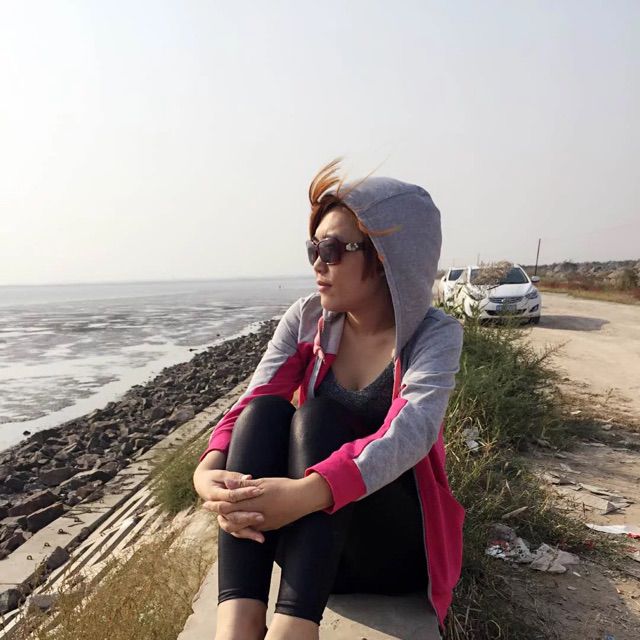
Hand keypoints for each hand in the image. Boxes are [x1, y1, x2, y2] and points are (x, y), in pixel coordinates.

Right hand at [193, 454, 265, 542]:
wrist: (205, 486)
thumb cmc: (216, 478)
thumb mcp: (223, 475)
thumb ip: (236, 477)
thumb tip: (249, 477)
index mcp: (214, 495)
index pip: (231, 496)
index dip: (245, 493)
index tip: (258, 491)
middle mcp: (217, 509)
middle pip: (232, 516)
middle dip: (247, 517)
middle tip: (262, 517)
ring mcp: (222, 517)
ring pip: (232, 527)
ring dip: (248, 532)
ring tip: (261, 536)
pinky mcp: (228, 522)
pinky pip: (236, 531)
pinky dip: (247, 534)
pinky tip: (260, 537)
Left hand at [205, 474, 332, 531]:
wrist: (303, 499)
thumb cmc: (284, 486)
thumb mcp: (263, 482)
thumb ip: (244, 485)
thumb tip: (227, 482)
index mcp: (253, 502)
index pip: (229, 505)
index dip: (216, 504)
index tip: (206, 503)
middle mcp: (256, 515)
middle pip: (231, 518)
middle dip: (218, 515)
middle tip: (209, 510)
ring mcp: (263, 524)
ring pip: (240, 527)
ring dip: (229, 522)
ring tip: (221, 518)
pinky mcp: (270, 527)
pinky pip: (251, 530)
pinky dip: (242, 528)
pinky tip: (238, 524)